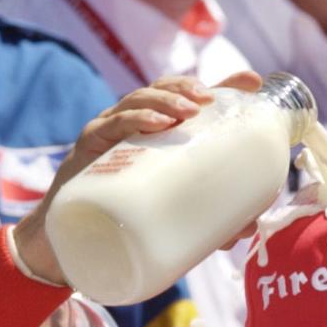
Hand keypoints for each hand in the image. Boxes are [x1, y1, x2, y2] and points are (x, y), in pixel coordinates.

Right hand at [12, 71, 262, 283]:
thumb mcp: (173, 212)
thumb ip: (210, 219)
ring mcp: (110, 133)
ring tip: (190, 110)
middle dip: (188, 87)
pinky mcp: (90, 148)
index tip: (253, 81)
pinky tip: (155, 123)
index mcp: (156, 133)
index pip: (188, 98)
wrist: (72, 245)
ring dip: (165, 99)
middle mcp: (133, 125)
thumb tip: (250, 225)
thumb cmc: (126, 220)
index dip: (220, 85)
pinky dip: (135, 119)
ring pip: (137, 99)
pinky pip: (112, 126)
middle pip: (162, 89)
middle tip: (212, 99)